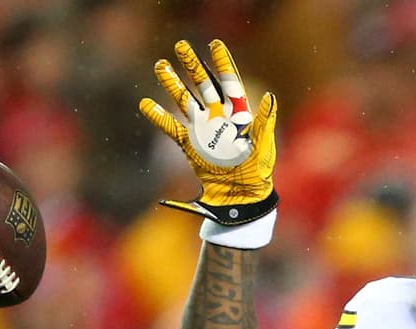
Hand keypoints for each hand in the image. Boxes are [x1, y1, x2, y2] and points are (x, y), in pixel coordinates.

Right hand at [138, 39, 277, 225]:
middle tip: (181, 46)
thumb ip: (264, 122)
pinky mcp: (191, 146)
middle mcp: (219, 118)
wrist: (242, 197)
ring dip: (173, 84)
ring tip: (161, 66)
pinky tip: (146, 104)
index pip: (229, 82)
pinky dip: (159, 118)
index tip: (214, 44)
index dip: (222, 63)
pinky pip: (171, 129)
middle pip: (203, 86)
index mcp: (239, 114)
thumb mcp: (264, 146)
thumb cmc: (258, 172)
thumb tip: (270, 97)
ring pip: (185, 101)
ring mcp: (204, 130)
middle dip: (193, 66)